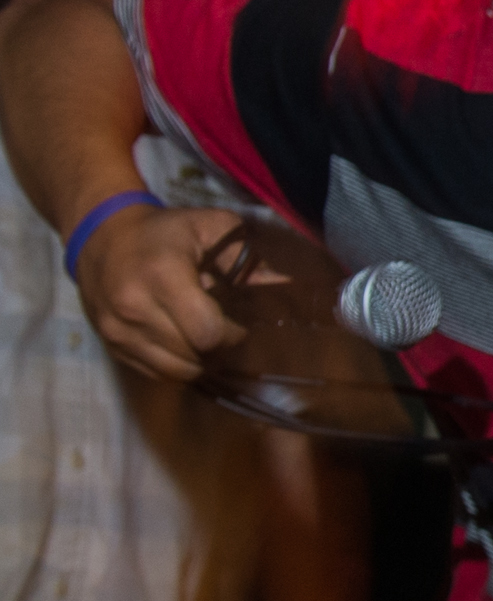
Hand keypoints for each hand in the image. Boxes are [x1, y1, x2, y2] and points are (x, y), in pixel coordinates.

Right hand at [72, 201, 247, 381]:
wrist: (101, 235)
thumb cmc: (163, 231)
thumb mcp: (208, 226)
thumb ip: (245, 255)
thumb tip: (283, 283)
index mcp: (163, 277)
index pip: (207, 332)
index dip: (232, 334)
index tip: (238, 323)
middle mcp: (134, 308)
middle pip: (192, 356)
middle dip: (217, 349)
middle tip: (224, 331)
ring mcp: (118, 330)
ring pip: (173, 372)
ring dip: (198, 362)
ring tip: (205, 339)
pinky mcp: (110, 345)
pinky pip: (153, 373)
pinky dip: (175, 367)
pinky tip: (184, 345)